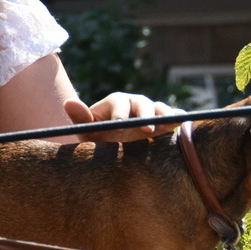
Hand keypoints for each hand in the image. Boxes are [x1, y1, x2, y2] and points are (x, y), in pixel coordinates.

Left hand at [65, 90, 181, 142]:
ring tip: (167, 125)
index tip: (117, 125)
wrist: (116, 147)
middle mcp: (135, 102)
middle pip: (142, 104)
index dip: (118, 113)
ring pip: (160, 108)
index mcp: (116, 102)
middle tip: (145, 129)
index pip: (118, 104)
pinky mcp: (165, 120)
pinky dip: (177, 119)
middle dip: (144, 115)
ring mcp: (152, 110)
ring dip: (164, 115)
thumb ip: (80, 118)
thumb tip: (68, 102)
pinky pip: (173, 116)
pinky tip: (182, 124)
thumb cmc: (100, 137)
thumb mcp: (88, 131)